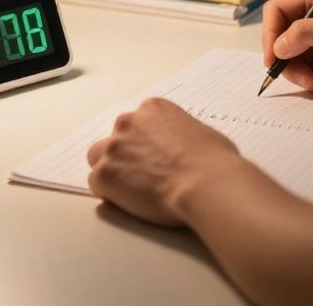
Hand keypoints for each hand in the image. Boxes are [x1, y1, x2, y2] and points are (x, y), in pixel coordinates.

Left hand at [87, 98, 242, 226]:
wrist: (207, 183)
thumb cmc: (215, 161)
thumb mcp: (201, 134)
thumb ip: (180, 136)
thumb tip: (183, 151)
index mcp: (153, 109)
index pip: (137, 124)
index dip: (144, 144)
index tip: (154, 158)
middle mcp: (128, 122)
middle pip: (114, 139)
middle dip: (124, 156)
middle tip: (143, 176)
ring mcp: (114, 147)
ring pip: (99, 159)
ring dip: (113, 173)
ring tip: (135, 191)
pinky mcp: (105, 174)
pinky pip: (98, 185)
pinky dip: (110, 195)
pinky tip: (131, 203)